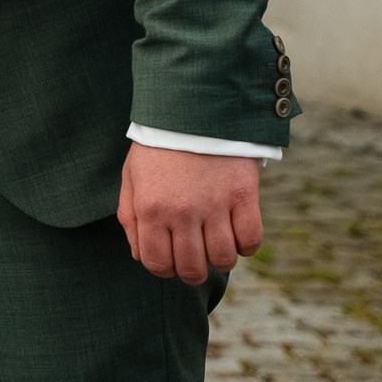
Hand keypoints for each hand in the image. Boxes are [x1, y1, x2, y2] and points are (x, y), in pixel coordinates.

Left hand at [118, 144, 262, 283]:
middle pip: (192, 268)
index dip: (163, 269)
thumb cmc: (159, 147)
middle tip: (193, 257)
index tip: (169, 260)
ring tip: (214, 244)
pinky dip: (245, 246)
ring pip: (223, 260)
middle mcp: (182, 211)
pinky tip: (236, 234)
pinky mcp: (244, 195)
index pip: (157, 263)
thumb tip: (140, 256)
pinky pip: (251, 241)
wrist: (194, 110)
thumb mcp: (132, 177)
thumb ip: (130, 217)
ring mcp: (215, 205)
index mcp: (151, 208)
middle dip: (191, 271)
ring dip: (219, 259)